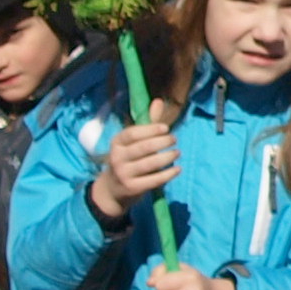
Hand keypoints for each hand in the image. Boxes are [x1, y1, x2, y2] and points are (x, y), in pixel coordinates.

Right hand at [89, 100, 178, 222]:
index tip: (166, 128)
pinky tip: (177, 169)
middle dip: (162, 142)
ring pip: (149, 163)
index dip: (151, 129)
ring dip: (167, 157)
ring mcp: (123, 174)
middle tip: (174, 140)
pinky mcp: (132, 188)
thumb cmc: (128, 159)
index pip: (132, 133)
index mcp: (116, 142)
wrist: (113, 189)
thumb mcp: (133, 142)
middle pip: (143, 147)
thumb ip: (148, 123)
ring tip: (177, 152)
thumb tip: (158, 101)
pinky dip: (167, 174)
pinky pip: (153, 180)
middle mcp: (117, 157)